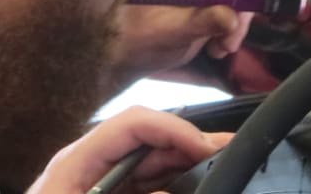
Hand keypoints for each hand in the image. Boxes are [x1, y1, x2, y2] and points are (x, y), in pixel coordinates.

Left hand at [26, 106, 231, 193]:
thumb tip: (175, 191)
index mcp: (77, 162)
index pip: (131, 124)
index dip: (173, 129)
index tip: (207, 149)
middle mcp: (90, 166)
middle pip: (147, 142)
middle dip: (189, 145)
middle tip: (233, 153)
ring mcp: (99, 185)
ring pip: (152, 166)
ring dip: (187, 165)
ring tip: (223, 166)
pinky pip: (147, 187)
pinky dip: (173, 187)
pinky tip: (198, 185)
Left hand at [112, 0, 261, 81]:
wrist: (121, 53)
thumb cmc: (131, 41)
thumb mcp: (162, 35)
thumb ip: (196, 23)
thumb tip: (231, 17)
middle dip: (237, 2)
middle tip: (233, 38)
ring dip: (236, 17)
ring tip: (223, 48)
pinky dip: (231, 21)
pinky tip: (219, 46)